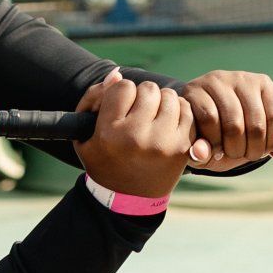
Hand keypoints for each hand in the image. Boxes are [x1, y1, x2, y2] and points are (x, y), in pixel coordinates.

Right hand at [75, 70, 194, 201]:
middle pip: (149, 89)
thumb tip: (116, 73)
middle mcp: (137, 136)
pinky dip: (178, 112)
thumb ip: (95, 98)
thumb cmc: (103, 161)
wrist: (127, 199)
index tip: (120, 107)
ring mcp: (163, 142)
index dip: (121, 93)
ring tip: (153, 117)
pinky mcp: (182, 147)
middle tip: (138, 112)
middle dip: (142, 96)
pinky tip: (168, 124)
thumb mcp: (85, 134)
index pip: (123, 87)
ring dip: (161, 102)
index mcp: (110, 132)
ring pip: (170, 96)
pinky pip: (187, 111)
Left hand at [178, 69, 272, 170]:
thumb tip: (202, 154)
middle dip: (237, 149)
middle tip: (237, 156)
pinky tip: (265, 146)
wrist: (226, 114)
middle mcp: (218, 79)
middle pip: (234, 122)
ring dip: (256, 147)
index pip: (209, 118)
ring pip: (256, 123)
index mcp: (196, 91)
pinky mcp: (265, 83)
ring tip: (251, 153)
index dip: (215, 144)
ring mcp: (243, 78)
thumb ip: (197, 151)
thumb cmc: (207, 131)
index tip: (217, 155)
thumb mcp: (198, 144)